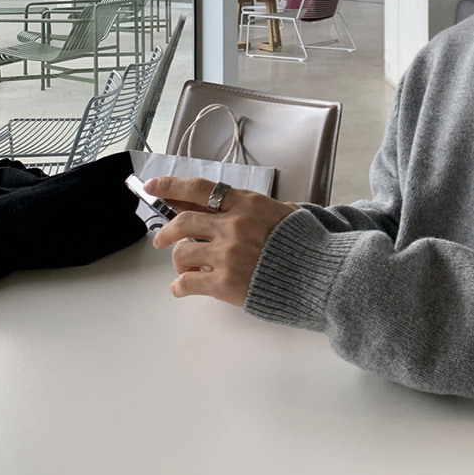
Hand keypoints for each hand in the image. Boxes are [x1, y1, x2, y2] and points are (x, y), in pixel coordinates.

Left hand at [144, 176, 297, 305]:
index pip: (199, 189)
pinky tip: (182, 288)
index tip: (153, 185)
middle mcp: (233, 225)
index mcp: (246, 203)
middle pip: (183, 222)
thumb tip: (212, 205)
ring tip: (187, 268)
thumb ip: (248, 208)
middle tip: (160, 238)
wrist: (320, 276)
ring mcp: (227, 254)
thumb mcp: (280, 213)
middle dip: (166, 230)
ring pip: (182, 252)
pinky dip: (180, 286)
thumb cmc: (303, 245)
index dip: (171, 185)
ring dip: (180, 260)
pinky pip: (187, 282)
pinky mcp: (225, 283)